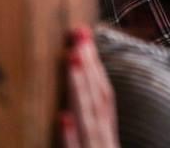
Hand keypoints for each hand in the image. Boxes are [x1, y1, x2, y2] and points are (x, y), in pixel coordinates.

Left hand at [61, 26, 118, 147]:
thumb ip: (88, 133)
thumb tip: (70, 109)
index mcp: (107, 136)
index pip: (105, 95)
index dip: (96, 65)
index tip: (84, 36)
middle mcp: (105, 141)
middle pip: (100, 99)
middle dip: (90, 65)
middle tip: (79, 33)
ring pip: (91, 119)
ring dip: (82, 89)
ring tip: (72, 58)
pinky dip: (71, 137)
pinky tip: (62, 117)